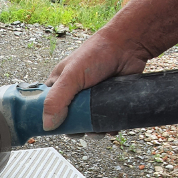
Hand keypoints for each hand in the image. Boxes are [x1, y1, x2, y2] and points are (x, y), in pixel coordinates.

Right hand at [41, 0, 177, 130]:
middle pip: (69, 119)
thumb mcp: (71, 76)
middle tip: (82, 130)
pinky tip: (111, 127)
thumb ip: (57, 100)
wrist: (129, 46)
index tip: (57, 129)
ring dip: (93, 131)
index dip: (51, 120)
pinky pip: (106, 121)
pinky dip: (108, 127)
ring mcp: (92, 99)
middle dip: (75, 129)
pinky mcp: (108, 102)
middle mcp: (75, 93)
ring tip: (99, 130)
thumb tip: (48, 125)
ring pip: (88, 123)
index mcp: (59, 84)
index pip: (48, 107)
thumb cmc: (97, 53)